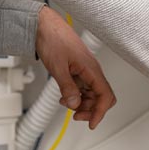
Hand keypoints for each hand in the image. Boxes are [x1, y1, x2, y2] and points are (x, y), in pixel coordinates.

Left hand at [35, 6, 115, 129]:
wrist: (44, 25)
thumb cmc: (52, 39)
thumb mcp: (57, 67)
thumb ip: (67, 88)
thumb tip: (74, 104)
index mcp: (91, 69)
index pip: (105, 95)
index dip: (100, 112)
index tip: (91, 124)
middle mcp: (92, 70)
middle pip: (101, 97)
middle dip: (91, 110)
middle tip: (76, 116)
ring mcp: (85, 70)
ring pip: (92, 94)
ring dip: (82, 104)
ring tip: (67, 105)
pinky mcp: (78, 70)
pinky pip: (83, 88)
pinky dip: (76, 96)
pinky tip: (66, 97)